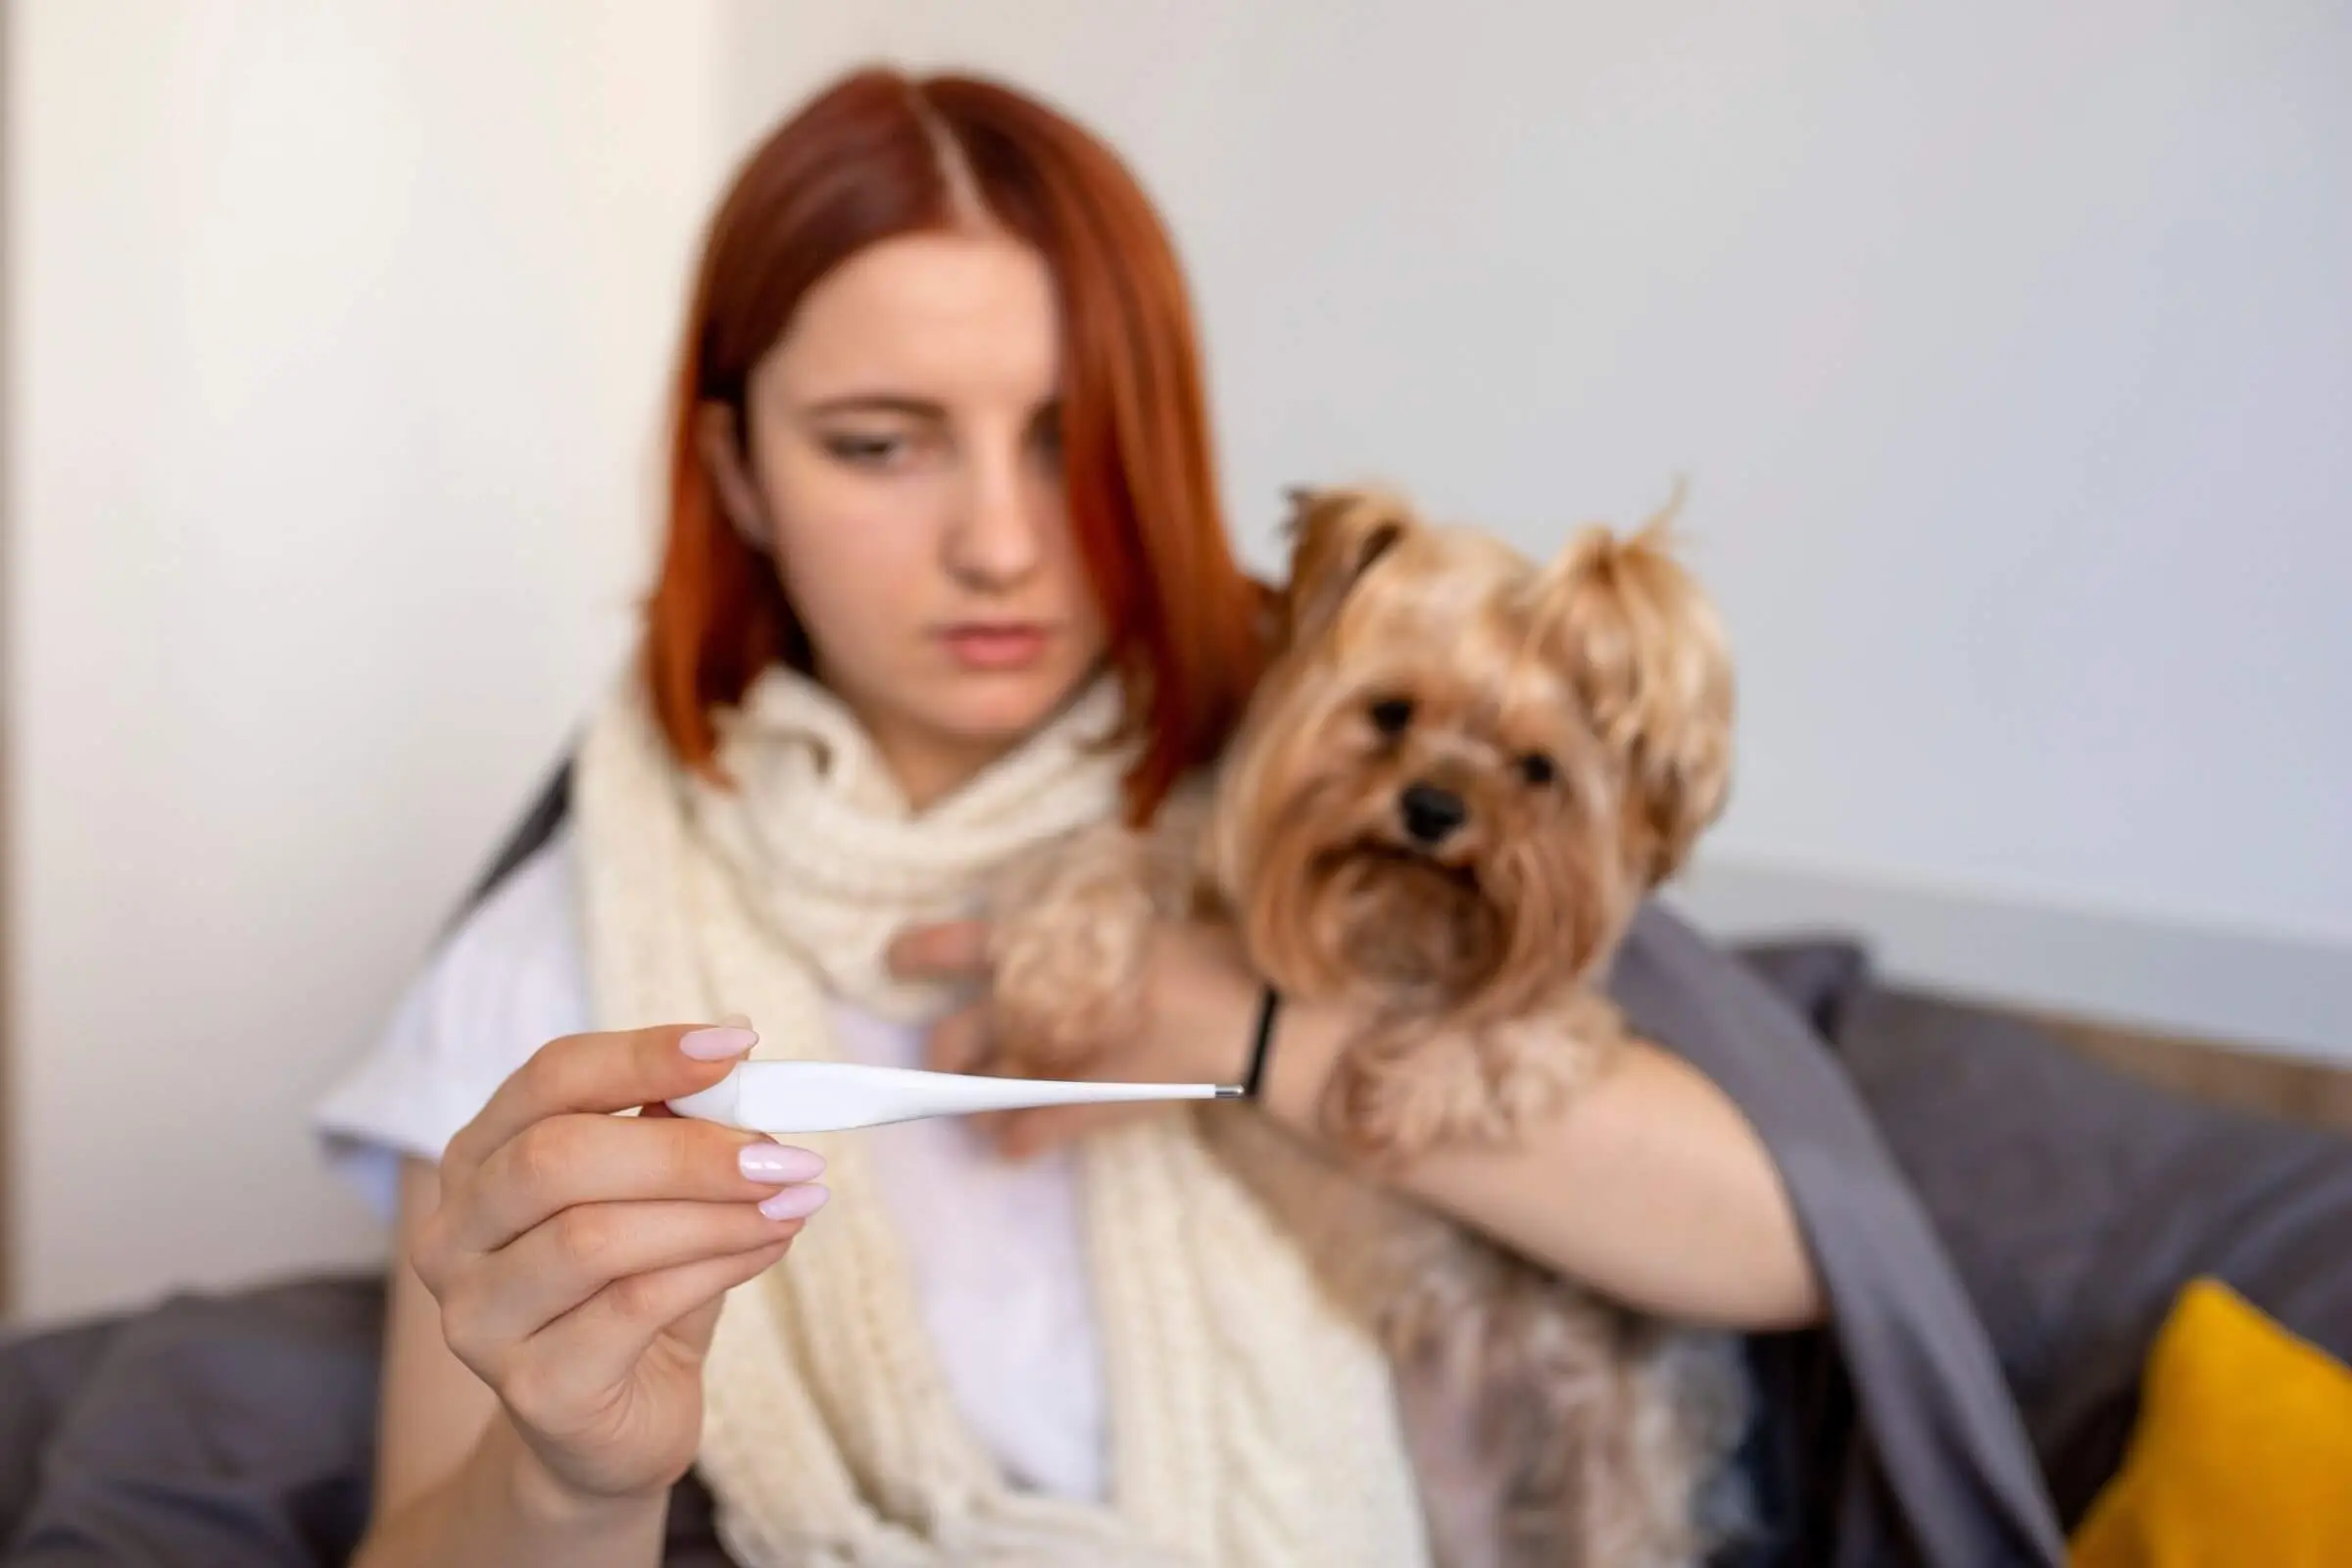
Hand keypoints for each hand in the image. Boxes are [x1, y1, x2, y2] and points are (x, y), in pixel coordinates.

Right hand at [408, 1024, 828, 1504]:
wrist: (611, 1429)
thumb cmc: (633, 1293)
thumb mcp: (654, 1198)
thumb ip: (678, 1133)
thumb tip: (738, 1061)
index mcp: (479, 1159)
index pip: (549, 1078)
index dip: (643, 1055)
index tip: (738, 1046)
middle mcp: (454, 1234)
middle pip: (557, 1156)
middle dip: (685, 1149)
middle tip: (779, 1152)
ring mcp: (479, 1316)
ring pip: (595, 1238)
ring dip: (714, 1213)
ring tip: (793, 1201)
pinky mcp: (530, 1387)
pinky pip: (631, 1307)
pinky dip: (716, 1266)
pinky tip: (770, 1246)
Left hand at [888, 917, 1265, 1157]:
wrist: (1249, 1017)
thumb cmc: (1193, 964)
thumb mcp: (1128, 940)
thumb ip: (1074, 953)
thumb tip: (1026, 959)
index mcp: (1044, 950)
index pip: (955, 944)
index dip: (914, 952)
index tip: (894, 960)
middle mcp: (1035, 1001)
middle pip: (953, 1035)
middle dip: (941, 1058)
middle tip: (948, 1066)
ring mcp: (1054, 1059)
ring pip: (981, 1092)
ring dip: (975, 1107)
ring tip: (985, 1109)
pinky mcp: (1082, 1107)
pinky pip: (1026, 1136)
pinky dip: (1013, 1144)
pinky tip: (1012, 1146)